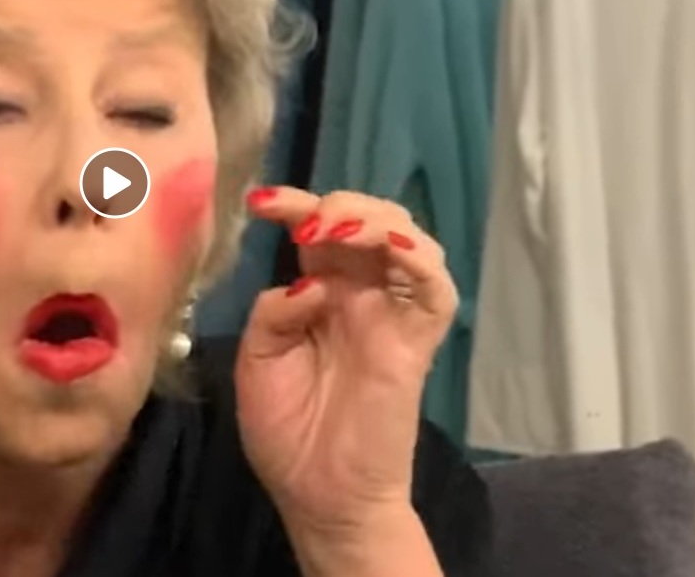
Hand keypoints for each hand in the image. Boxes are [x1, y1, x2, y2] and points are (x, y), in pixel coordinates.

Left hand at [234, 187, 456, 535]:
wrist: (319, 495)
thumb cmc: (286, 430)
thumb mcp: (258, 360)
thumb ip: (275, 313)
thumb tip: (311, 283)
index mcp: (319, 291)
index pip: (318, 229)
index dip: (294, 205)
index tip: (260, 200)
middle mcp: (360, 294)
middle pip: (369, 220)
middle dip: (338, 203)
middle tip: (301, 219)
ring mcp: (392, 316)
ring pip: (409, 240)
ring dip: (377, 219)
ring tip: (334, 227)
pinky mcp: (417, 343)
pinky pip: (436, 291)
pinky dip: (421, 260)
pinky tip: (390, 248)